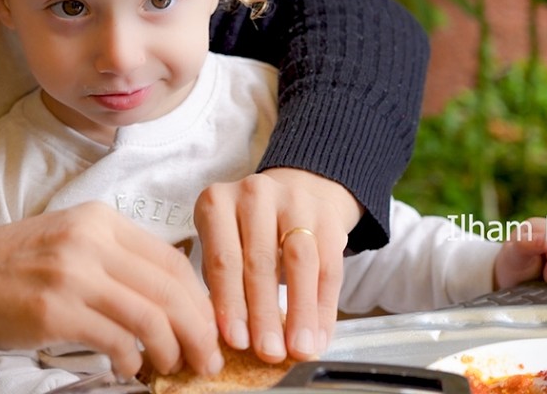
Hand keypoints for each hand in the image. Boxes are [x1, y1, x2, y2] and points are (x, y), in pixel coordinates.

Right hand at [0, 202, 222, 380]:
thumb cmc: (16, 267)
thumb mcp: (71, 242)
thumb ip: (118, 259)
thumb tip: (174, 298)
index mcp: (99, 220)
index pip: (171, 258)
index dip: (199, 298)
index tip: (209, 326)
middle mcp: (89, 241)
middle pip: (168, 288)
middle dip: (197, 330)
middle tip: (207, 357)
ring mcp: (71, 275)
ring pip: (149, 317)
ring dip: (170, 350)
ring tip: (172, 366)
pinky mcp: (55, 311)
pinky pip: (115, 340)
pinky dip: (131, 360)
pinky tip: (130, 367)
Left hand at [194, 168, 361, 362]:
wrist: (285, 200)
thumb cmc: (241, 236)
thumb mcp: (219, 248)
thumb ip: (221, 285)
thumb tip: (231, 337)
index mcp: (216, 203)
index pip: (223, 259)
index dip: (231, 303)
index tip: (236, 341)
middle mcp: (254, 194)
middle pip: (261, 261)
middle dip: (265, 313)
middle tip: (268, 352)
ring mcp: (294, 200)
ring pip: (301, 261)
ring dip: (300, 311)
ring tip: (299, 348)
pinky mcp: (327, 215)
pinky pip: (330, 267)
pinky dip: (324, 307)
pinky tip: (319, 335)